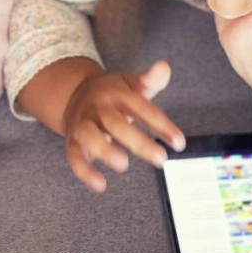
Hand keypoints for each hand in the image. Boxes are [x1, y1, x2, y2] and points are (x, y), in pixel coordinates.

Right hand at [62, 61, 185, 192]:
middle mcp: (98, 108)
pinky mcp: (73, 142)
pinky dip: (85, 171)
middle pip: (116, 123)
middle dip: (138, 141)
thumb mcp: (131, 84)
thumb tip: (164, 67)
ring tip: (124, 165)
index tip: (179, 142)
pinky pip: (74, 157)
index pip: (140, 107)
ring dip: (105, 150)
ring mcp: (83, 124)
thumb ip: (150, 80)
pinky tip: (100, 185)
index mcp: (116, 94)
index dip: (160, 124)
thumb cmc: (111, 95)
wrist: (74, 95)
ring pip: (90, 137)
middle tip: (160, 158)